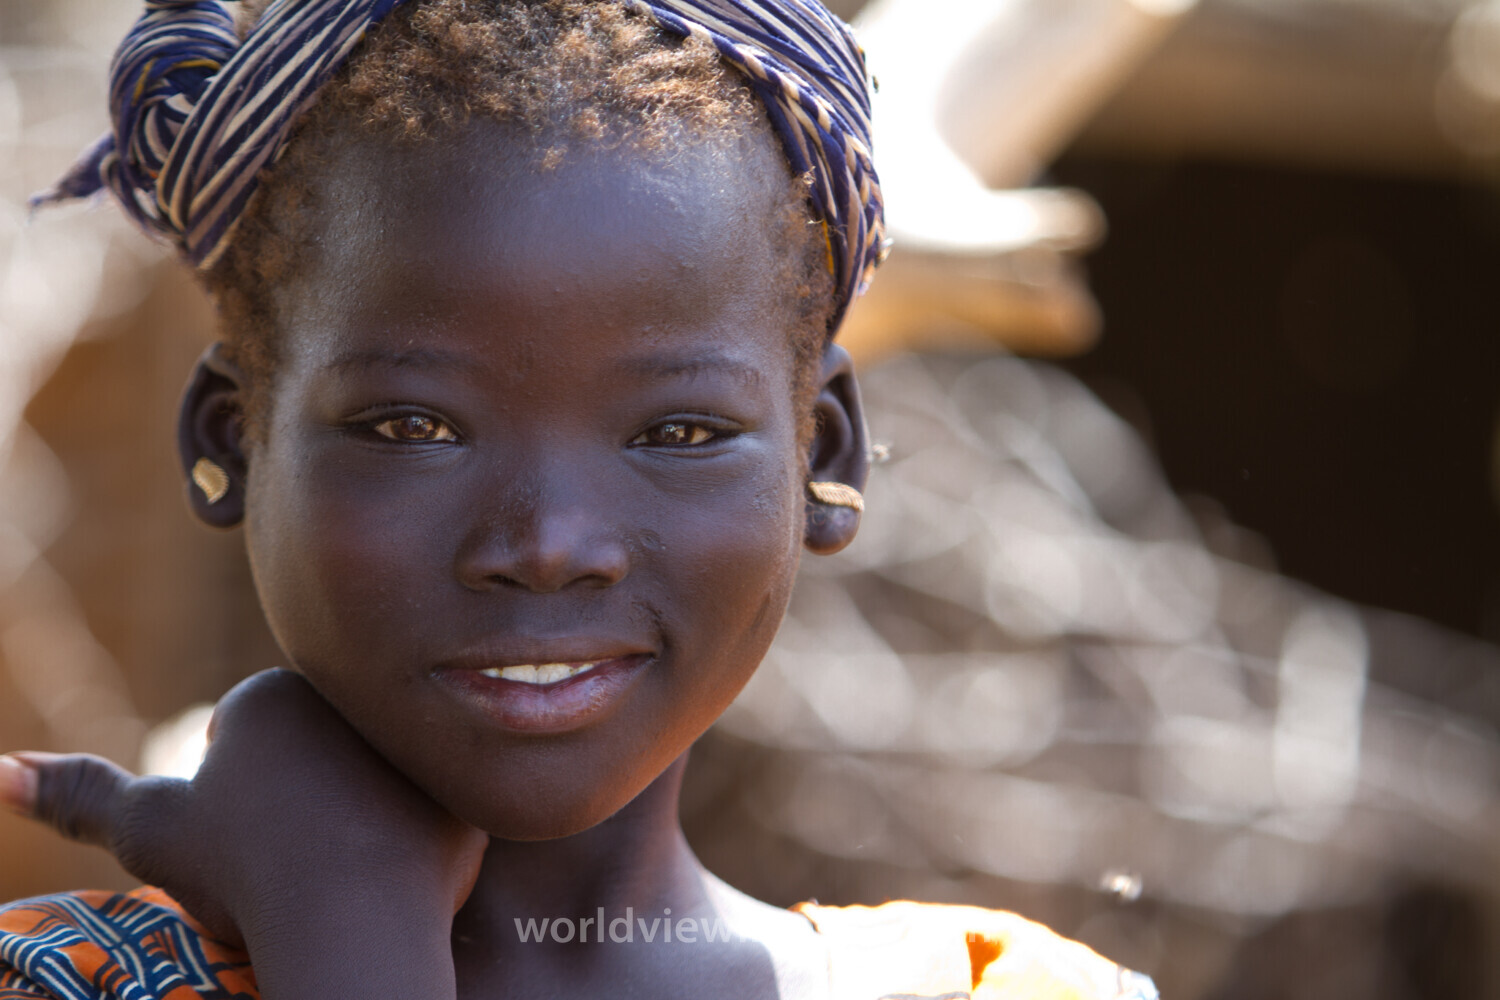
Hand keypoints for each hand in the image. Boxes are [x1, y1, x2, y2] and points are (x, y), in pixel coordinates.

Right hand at [0, 669, 487, 997]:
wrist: (349, 918)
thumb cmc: (244, 870)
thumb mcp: (150, 832)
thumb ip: (81, 795)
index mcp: (274, 689)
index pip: (248, 742)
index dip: (242, 803)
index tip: (254, 835)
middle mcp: (353, 692)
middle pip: (314, 756)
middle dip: (303, 799)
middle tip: (302, 851)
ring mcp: (413, 732)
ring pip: (369, 781)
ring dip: (358, 814)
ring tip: (349, 860)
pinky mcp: (462, 776)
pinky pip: (427, 810)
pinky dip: (413, 838)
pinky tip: (400, 866)